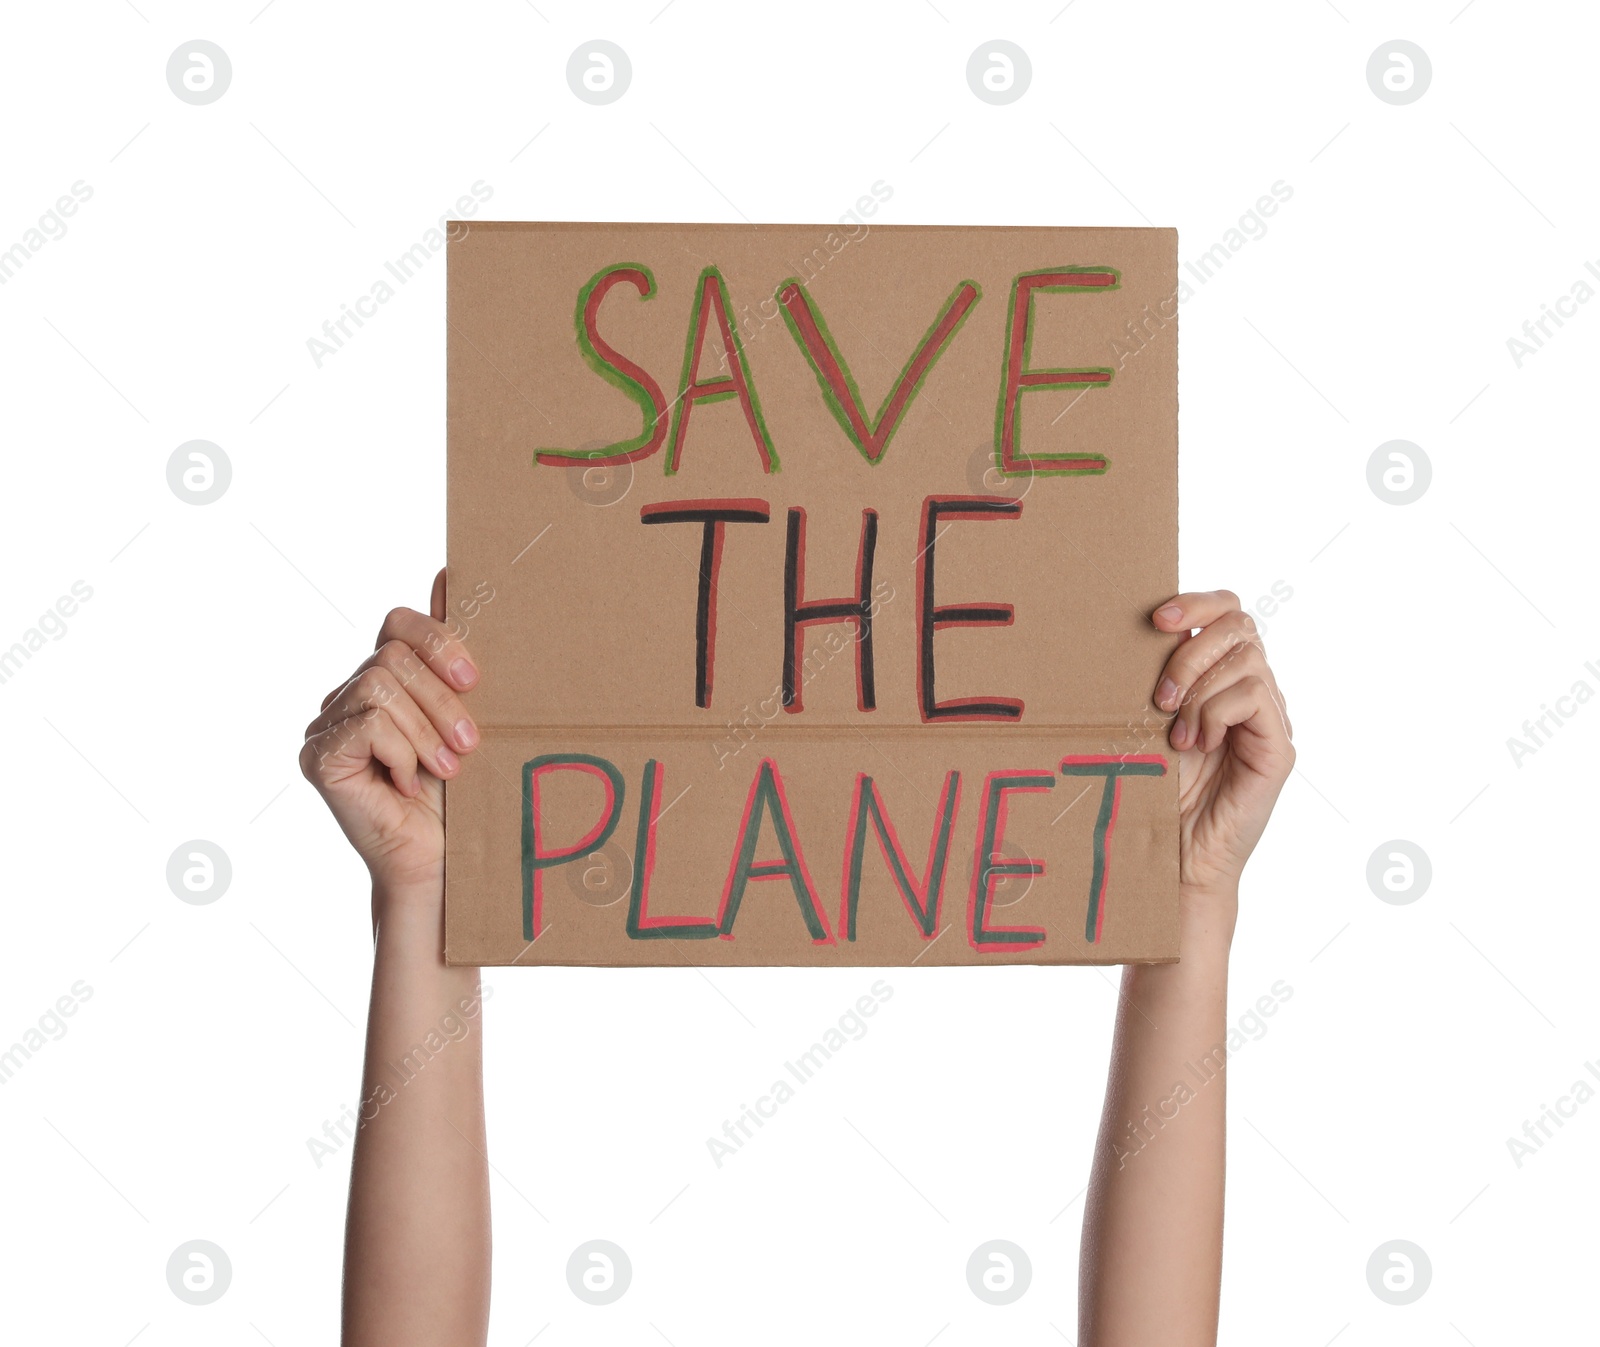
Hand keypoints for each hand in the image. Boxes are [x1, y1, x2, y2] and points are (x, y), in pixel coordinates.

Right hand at [300, 569, 480, 902]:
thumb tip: (451, 570)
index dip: (437, 638)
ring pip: (381, 685)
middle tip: (470, 745)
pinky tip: (408, 784)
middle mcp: (349, 695)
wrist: (444, 864)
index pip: (398, 622)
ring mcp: (327, 724)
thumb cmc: (463, 795)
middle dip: (442, 700)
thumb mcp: (472, 714)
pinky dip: (400, 751)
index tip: (475, 679)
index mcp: (386, 679)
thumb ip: (455, 653)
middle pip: (392, 654)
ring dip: (427, 730)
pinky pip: (367, 722)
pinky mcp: (317, 756)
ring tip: (447, 769)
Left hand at [1151, 589, 1293, 908]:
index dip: (1197, 602)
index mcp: (1219, 677)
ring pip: (1246, 659)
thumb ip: (1156, 678)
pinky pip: (1253, 697)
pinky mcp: (1278, 746)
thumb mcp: (1146, 721)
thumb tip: (1137, 631)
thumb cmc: (1154, 789)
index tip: (1156, 618)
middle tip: (1160, 695)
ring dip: (1198, 688)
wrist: (1173, 855)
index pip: (1227, 611)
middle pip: (1240, 623)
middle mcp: (1250, 691)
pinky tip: (1196, 745)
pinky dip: (1215, 713)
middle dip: (1193, 648)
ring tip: (1175, 733)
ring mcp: (1268, 717)